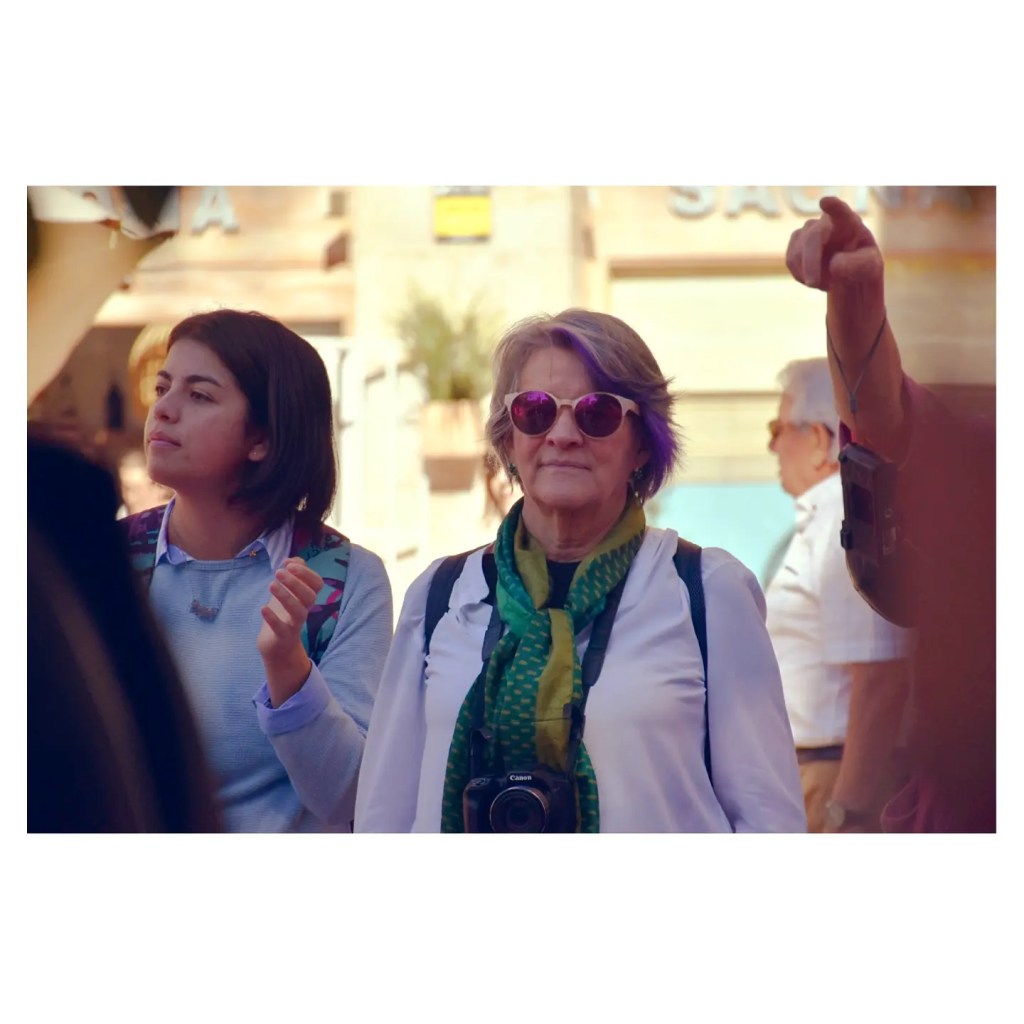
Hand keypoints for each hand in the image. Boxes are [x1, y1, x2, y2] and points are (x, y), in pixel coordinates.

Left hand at [258, 557, 323, 705]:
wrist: (277, 646)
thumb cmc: (282, 614)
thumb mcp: (286, 592)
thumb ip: (291, 575)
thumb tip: (292, 560)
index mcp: (306, 598)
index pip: (317, 584)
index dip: (306, 573)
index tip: (290, 564)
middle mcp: (304, 610)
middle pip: (309, 596)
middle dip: (295, 582)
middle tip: (278, 572)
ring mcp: (294, 625)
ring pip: (298, 612)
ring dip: (286, 597)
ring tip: (271, 585)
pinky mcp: (283, 638)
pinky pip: (282, 629)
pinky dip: (273, 619)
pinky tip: (263, 608)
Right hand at [785, 196, 883, 293]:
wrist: (847, 268)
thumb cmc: (862, 264)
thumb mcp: (868, 267)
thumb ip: (857, 265)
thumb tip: (833, 265)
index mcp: (850, 223)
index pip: (841, 212)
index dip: (833, 207)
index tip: (825, 202)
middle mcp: (826, 221)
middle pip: (813, 238)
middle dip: (810, 263)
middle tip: (813, 284)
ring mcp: (808, 229)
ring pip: (798, 253)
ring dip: (809, 273)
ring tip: (827, 282)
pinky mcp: (795, 241)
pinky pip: (791, 261)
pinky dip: (801, 275)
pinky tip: (814, 278)